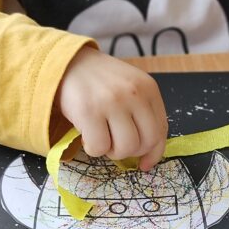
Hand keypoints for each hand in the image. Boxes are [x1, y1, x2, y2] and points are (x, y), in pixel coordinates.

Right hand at [56, 46, 168, 169]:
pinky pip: (99, 148)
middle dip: (130, 151)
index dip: (154, 153)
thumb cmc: (100, 83)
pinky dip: (92, 148)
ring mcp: (112, 102)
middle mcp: (134, 94)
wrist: (68, 63)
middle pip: (145, 143)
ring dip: (111, 151)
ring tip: (101, 136)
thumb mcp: (130, 90)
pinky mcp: (89, 111)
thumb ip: (142, 116)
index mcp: (148, 89)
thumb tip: (148, 160)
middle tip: (115, 142)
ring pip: (124, 148)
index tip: (145, 164)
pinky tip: (87, 134)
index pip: (161, 130)